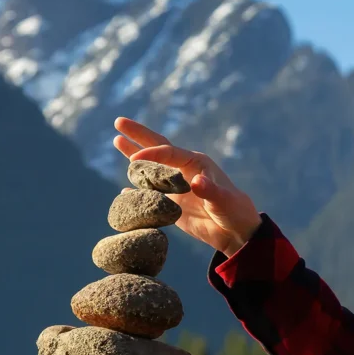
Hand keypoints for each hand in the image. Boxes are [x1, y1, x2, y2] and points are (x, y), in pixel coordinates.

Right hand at [112, 117, 261, 256]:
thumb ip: (210, 191)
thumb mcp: (224, 201)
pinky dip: (136, 192)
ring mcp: (176, 186)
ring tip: (117, 140)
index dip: (151, 154)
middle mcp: (183, 170)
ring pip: (150, 168)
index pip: (168, 152)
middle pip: (157, 147)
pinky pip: (150, 194)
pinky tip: (124, 190)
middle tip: (119, 121)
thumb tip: (196, 182)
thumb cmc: (235, 211)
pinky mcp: (172, 204)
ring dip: (133, 155)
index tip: (134, 158)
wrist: (236, 233)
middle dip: (138, 135)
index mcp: (196, 163)